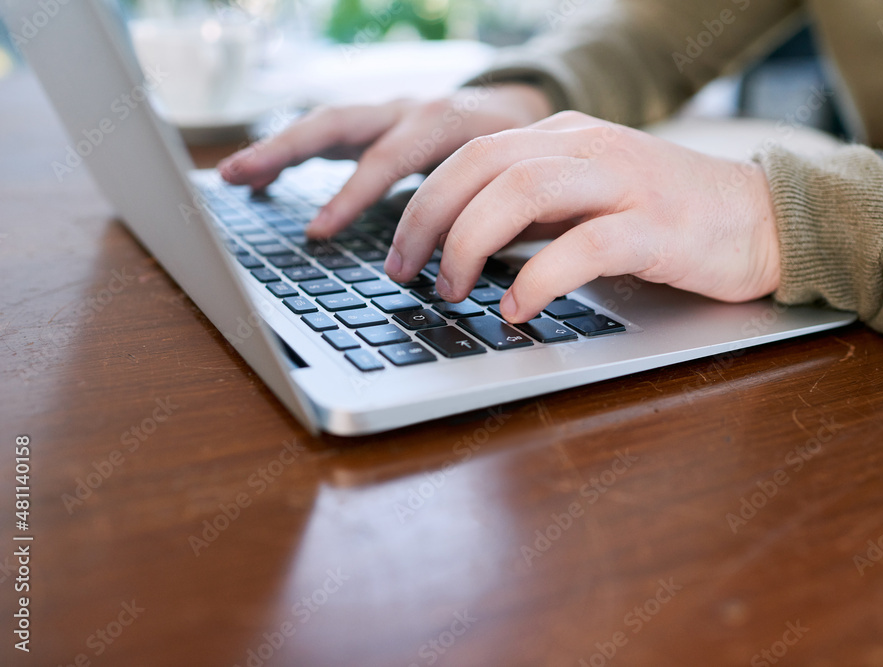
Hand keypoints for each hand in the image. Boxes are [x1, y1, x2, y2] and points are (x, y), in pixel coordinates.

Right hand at [217, 85, 552, 237]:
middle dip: (285, 150)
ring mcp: (387, 116)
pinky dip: (291, 154)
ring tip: (230, 175)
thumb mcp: (509, 182)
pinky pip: (328, 136)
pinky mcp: (376, 126)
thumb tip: (443, 258)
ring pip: (325, 126)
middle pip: (338, 123)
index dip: (351, 195)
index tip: (317, 231)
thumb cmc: (518, 154)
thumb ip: (476, 211)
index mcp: (444, 122)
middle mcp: (408, 111)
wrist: (522, 115)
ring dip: (276, 149)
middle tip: (239, 176)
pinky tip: (257, 179)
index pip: (388, 158)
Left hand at [383, 111, 780, 322]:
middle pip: (482, 163)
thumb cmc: (669, 218)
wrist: (764, 219)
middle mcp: (588, 147)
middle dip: (428, 219)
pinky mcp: (657, 226)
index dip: (422, 201)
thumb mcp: (589, 199)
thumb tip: (464, 245)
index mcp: (564, 138)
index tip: (398, 250)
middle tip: (404, 271)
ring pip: (522, 190)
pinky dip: (539, 277)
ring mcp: (624, 182)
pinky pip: (585, 245)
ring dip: (470, 243)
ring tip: (451, 290)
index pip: (471, 152)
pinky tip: (517, 309)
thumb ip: (535, 210)